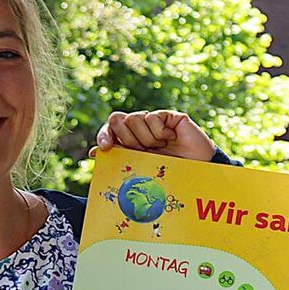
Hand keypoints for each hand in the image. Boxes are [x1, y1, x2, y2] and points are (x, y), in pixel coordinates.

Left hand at [92, 110, 216, 160]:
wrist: (195, 172)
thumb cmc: (169, 174)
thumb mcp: (139, 168)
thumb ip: (119, 157)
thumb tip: (93, 152)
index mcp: (130, 140)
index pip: (110, 128)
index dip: (104, 135)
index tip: (104, 147)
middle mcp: (140, 128)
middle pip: (117, 119)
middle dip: (128, 139)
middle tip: (142, 150)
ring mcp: (154, 120)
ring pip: (133, 118)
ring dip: (146, 138)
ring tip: (160, 147)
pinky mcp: (168, 115)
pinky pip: (151, 117)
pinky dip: (159, 131)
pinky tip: (171, 138)